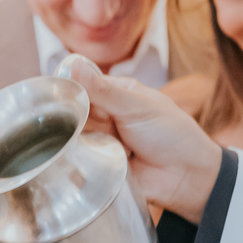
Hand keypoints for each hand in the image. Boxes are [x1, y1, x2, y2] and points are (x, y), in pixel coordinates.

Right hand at [64, 54, 222, 220]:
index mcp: (116, 93)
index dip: (69, 91)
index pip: (82, 86)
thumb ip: (103, 91)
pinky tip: (82, 161)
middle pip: (75, 113)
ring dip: (79, 142)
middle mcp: (106, 116)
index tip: (54, 97)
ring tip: (92, 145)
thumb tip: (74, 65)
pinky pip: (80, 163)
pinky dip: (79, 162)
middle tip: (82, 126)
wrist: (187, 177)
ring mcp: (102, 141)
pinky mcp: (99, 166)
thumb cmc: (171, 134)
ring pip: (75, 138)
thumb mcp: (137, 107)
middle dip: (74, 120)